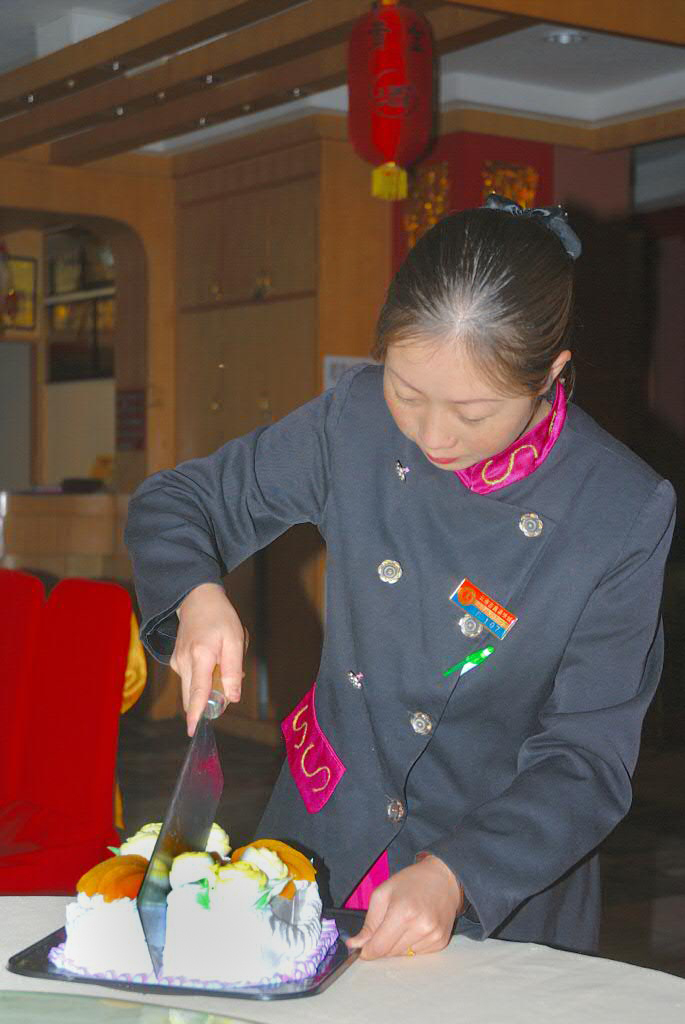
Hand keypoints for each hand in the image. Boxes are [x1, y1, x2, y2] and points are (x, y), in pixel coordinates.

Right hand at [171, 583, 248, 736]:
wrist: (197, 600)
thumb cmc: (220, 618)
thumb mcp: (235, 640)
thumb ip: (233, 670)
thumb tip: (233, 698)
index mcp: (200, 656)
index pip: (198, 692)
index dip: (197, 713)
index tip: (193, 731)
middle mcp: (184, 662)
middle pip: (194, 697)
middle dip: (211, 701)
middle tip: (228, 682)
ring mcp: (177, 663)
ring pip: (194, 689)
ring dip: (211, 685)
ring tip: (221, 657)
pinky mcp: (176, 663)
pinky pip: (192, 680)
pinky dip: (204, 677)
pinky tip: (212, 657)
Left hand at [346, 855, 463, 959]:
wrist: (443, 878)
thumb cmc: (410, 882)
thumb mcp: (383, 893)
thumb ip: (369, 922)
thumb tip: (355, 945)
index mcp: (403, 912)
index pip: (380, 947)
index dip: (368, 951)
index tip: (362, 949)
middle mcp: (421, 927)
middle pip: (390, 953)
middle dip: (382, 945)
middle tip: (385, 926)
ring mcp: (433, 936)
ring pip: (403, 956)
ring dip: (397, 945)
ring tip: (403, 923)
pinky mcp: (441, 941)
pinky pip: (417, 954)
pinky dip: (411, 945)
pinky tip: (415, 927)